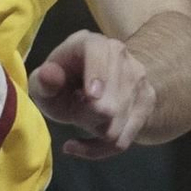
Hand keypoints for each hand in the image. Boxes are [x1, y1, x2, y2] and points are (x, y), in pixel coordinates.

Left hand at [28, 29, 154, 158]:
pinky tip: (81, 145)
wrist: (96, 86)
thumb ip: (43, 81)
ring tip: (81, 117)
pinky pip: (124, 138)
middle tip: (72, 112)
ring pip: (117, 123)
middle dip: (85, 116)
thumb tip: (48, 75)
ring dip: (94, 130)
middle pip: (110, 100)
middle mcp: (119, 54)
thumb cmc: (62, 83)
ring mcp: (137, 76)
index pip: (99, 53)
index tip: (92, 96)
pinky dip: (100, 148)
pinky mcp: (147, 100)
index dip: (97, 74)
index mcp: (91, 43)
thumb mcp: (44, 83)